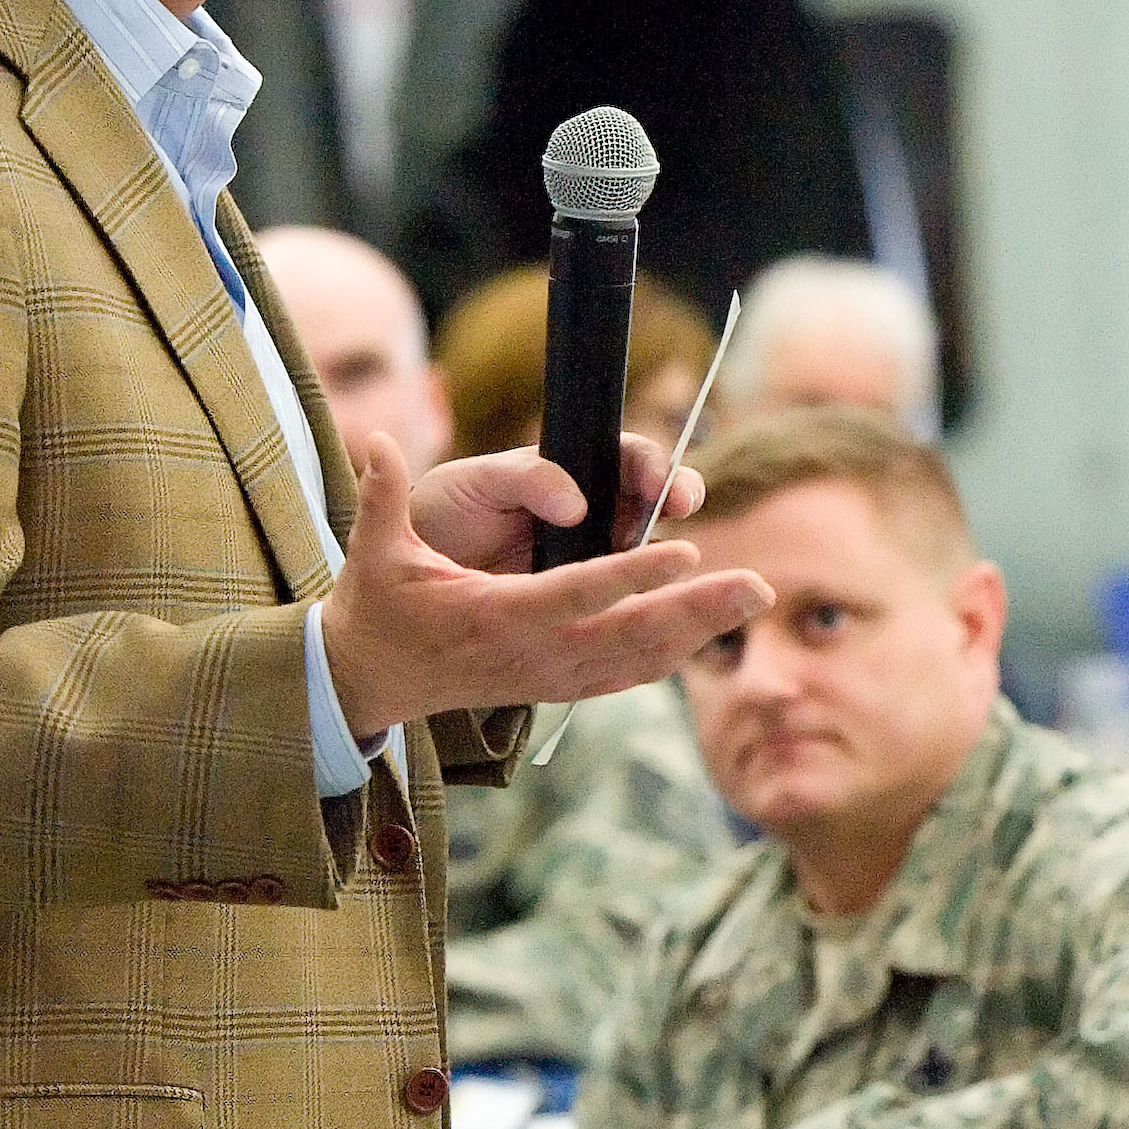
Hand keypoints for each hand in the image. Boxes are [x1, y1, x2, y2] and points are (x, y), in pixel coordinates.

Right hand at [318, 436, 770, 738]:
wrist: (371, 681)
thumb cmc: (378, 606)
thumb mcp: (374, 551)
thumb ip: (380, 496)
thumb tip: (375, 440)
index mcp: (493, 615)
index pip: (575, 594)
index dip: (633, 575)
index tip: (686, 551)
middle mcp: (531, 653)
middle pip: (630, 634)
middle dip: (697, 608)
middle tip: (758, 584)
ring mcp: (549, 677)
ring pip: (640, 658)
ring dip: (699, 628)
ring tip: (753, 598)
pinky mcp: (557, 688)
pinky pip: (628, 673)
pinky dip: (672, 650)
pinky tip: (710, 630)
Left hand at [408, 430, 700, 575]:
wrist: (408, 573)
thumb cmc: (444, 515)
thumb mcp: (476, 485)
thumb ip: (526, 479)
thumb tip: (576, 503)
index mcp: (571, 472)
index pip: (628, 457)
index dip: (654, 464)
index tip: (658, 482)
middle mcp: (593, 511)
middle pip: (656, 497)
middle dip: (680, 495)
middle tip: (681, 505)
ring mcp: (594, 556)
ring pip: (652, 550)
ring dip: (671, 553)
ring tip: (678, 562)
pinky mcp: (587, 603)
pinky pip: (630, 600)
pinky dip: (653, 601)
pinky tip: (663, 610)